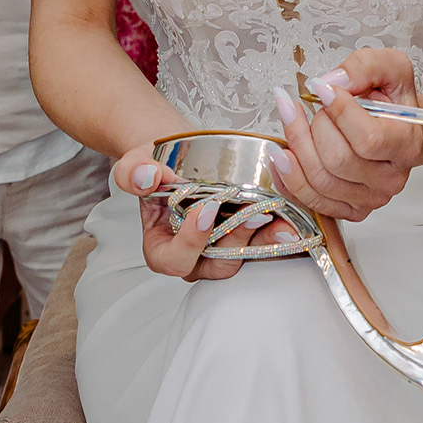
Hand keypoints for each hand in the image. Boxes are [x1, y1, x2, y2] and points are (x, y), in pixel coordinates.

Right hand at [114, 145, 284, 278]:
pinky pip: (262, 242)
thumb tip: (146, 177)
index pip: (175, 260)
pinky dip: (275, 230)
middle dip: (238, 239)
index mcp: (163, 250)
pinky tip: (289, 214)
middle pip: (218, 262)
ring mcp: (222, 249)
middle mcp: (195, 258)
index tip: (206, 211)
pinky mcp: (245, 238)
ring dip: (265, 240)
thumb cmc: (155, 168)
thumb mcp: (136, 165)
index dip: (191, 241)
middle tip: (254, 214)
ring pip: (245, 255)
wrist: (177, 159)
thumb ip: (134, 173)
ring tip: (280, 219)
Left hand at [270, 49, 422, 224]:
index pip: (368, 139)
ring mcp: (371, 198)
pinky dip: (288, 177)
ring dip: (296, 146)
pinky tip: (281, 154)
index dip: (338, 112)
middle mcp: (391, 178)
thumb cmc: (393, 102)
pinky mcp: (351, 209)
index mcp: (406, 144)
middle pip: (338, 160)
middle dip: (314, 126)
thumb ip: (366, 66)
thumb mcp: (391, 68)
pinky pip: (311, 201)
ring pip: (320, 180)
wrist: (398, 128)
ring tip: (289, 118)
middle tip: (309, 105)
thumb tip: (331, 82)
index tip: (320, 88)